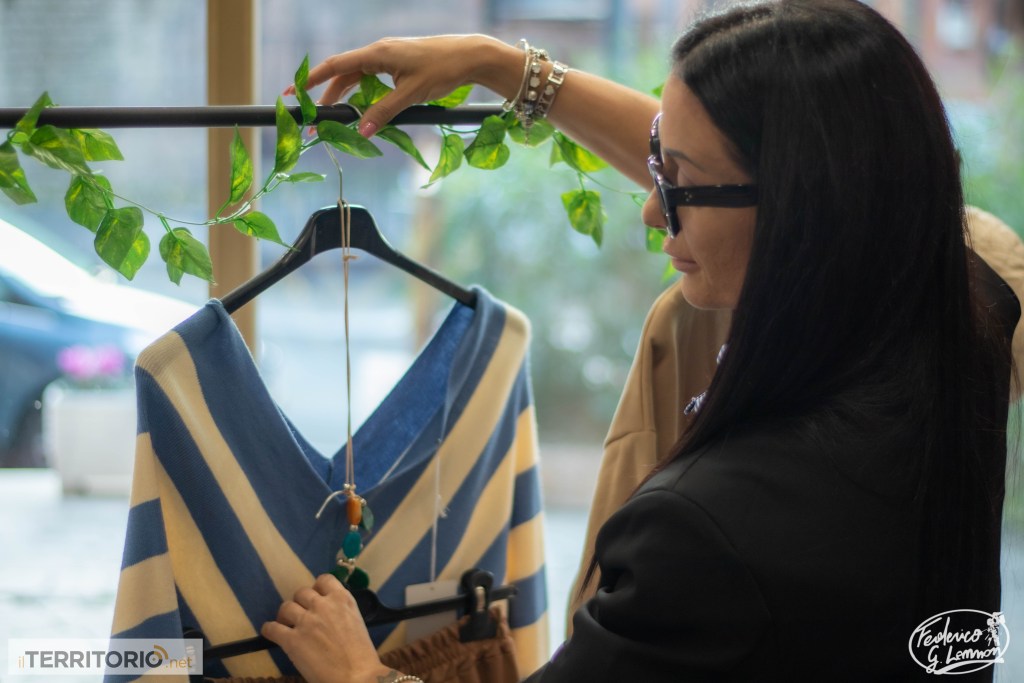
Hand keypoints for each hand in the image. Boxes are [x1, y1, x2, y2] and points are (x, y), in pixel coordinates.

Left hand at [261, 574, 397, 682]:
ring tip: (287, 626)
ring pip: (286, 607)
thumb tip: (328, 615)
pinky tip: (272, 633)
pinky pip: (272, 628)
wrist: (355, 677)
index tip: (316, 599)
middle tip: (302, 616)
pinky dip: (270, 630)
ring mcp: (306, 621)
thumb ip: (340, 613)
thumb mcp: (356, 623)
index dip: (318, 589)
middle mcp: (322, 605)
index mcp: (342, 600)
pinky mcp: (291, 640)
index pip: (324, 580)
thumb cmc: (361, 656)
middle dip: (301, 604)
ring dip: (286, 616)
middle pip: (302, 593)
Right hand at [284, 35, 521, 137]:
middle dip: (327, 97)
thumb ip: (384, 112)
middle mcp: (379, 52)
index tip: (294, 93)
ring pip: (359, 79)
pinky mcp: (399, 65)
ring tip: (335, 120)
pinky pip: (373, 80)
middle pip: (344, 76)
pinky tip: (363, 110)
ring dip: (346, 99)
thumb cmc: (442, 69)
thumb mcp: (411, 95)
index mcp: (377, 53)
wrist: (469, 56)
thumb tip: (361, 131)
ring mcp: (389, 58)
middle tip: (315, 121)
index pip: (336, 66)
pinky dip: (365, 95)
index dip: (312, 80)